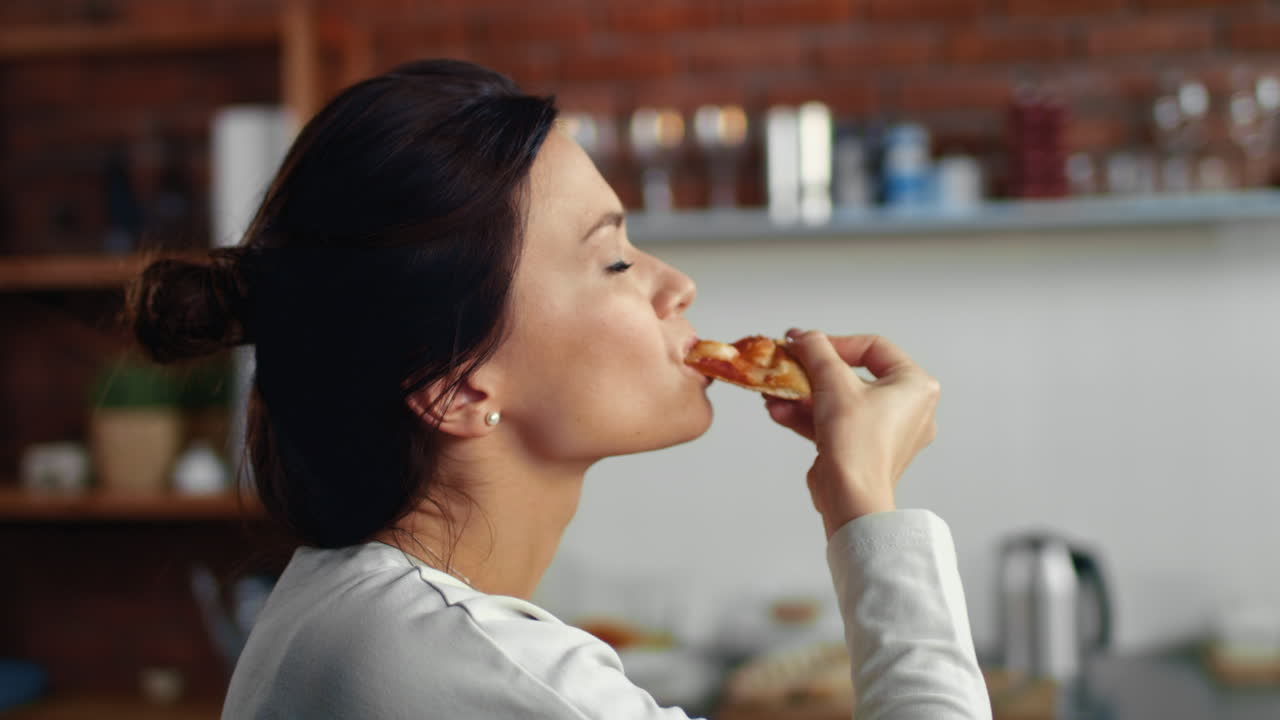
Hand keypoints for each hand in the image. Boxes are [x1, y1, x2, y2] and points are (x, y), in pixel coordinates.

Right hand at [765, 330, 939, 538]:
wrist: (851, 499)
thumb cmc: (857, 442)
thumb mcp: (832, 382)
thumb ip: (816, 351)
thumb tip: (803, 335)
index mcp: (916, 386)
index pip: (873, 348)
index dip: (835, 342)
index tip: (806, 345)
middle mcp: (909, 408)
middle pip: (852, 376)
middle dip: (812, 373)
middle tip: (789, 365)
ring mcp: (887, 431)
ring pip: (840, 401)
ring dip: (803, 395)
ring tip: (775, 391)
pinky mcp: (865, 450)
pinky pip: (837, 423)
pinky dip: (810, 416)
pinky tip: (779, 410)